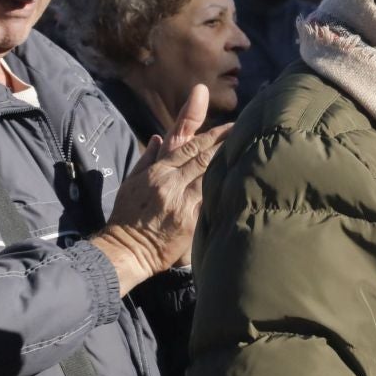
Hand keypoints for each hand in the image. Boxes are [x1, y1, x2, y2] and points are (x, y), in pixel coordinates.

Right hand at [91, 84, 225, 294]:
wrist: (126, 250)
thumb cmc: (126, 216)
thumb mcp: (130, 182)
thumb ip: (146, 158)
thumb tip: (158, 137)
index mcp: (157, 172)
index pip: (190, 147)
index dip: (213, 135)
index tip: (230, 126)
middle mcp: (171, 184)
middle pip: (205, 158)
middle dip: (226, 143)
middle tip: (246, 132)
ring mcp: (181, 203)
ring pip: (211, 178)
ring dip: (229, 165)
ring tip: (249, 154)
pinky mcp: (190, 224)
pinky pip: (211, 205)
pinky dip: (225, 193)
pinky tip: (241, 186)